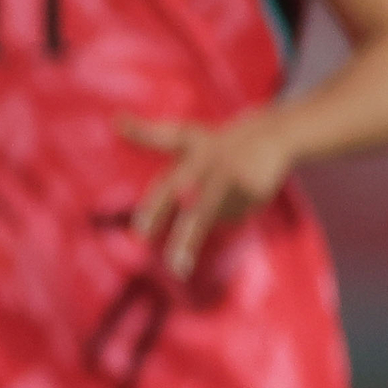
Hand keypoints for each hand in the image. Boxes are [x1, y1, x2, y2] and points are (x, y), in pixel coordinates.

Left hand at [123, 110, 296, 278]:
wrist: (271, 134)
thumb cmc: (214, 140)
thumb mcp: (182, 136)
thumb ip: (148, 135)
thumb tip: (116, 120)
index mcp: (194, 160)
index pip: (169, 188)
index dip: (155, 209)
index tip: (140, 233)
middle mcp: (216, 173)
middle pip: (200, 212)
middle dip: (189, 240)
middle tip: (175, 268)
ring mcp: (240, 186)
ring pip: (216, 216)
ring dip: (217, 211)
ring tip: (227, 184)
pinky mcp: (258, 196)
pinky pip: (235, 216)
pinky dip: (234, 210)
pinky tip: (243, 191)